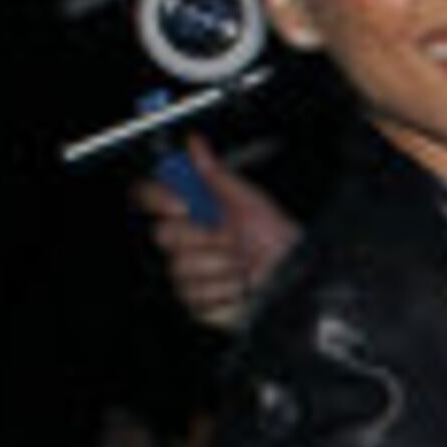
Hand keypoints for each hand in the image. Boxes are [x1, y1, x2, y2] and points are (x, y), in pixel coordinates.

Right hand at [132, 135, 300, 334]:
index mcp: (196, 213)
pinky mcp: (196, 302)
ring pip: (180, 267)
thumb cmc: (280, 243)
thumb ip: (218, 175)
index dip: (159, 198)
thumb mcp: (251, 204)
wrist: (296, 281)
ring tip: (244, 267)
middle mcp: (188, 243)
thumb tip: (195, 144)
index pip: (150, 198)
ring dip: (222, 267)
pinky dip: (225, 291)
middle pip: (162, 234)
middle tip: (233, 241)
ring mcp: (189, 274)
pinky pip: (194, 295)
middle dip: (204, 238)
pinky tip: (241, 288)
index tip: (183, 205)